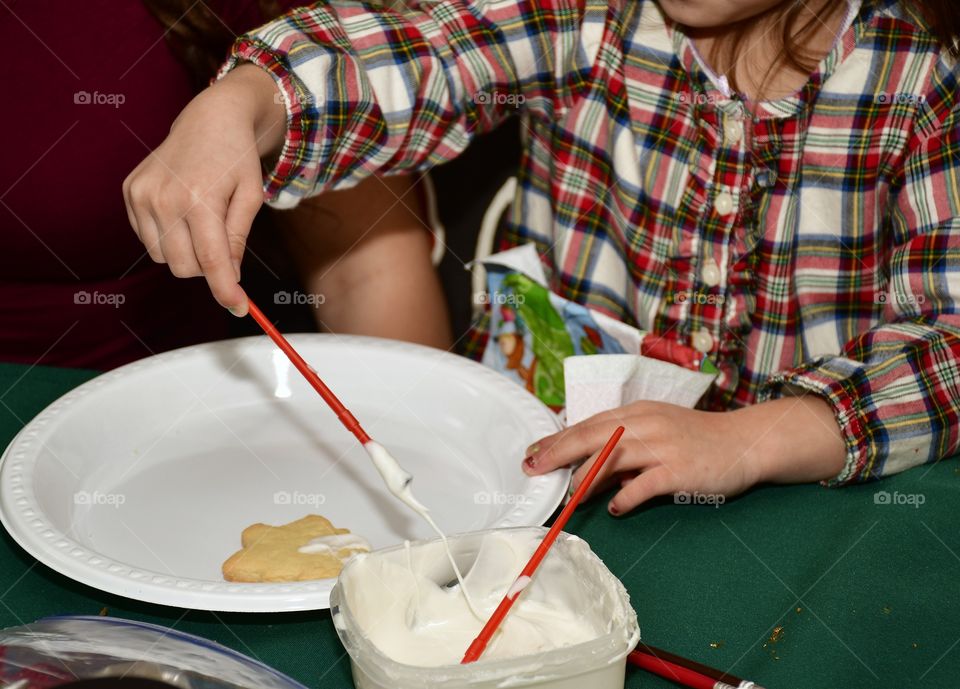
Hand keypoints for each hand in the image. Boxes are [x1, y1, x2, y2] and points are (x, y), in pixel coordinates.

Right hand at [123, 64, 285, 314]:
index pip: (212, 262)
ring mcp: (142, 195)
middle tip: (223, 244)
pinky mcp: (130, 191)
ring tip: (202, 222)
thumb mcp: (251, 197)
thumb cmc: (237, 158)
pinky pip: (148, 239)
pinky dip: (168, 237)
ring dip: (187, 253)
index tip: (239, 308)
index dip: (226, 291)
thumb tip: (229, 277)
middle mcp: (165, 199)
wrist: (210, 118)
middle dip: (208, 268)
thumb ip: (237, 238)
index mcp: (200, 199)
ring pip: (164, 257)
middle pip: (185, 268)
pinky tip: (182, 212)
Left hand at [521, 396, 846, 514]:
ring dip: (585, 478)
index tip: (531, 453)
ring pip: (613, 457)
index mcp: (637, 413)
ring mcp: (663, 445)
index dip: (557, 439)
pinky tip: (613, 509)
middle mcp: (646, 424)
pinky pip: (644, 484)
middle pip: (592, 436)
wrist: (745, 442)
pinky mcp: (679, 469)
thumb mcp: (655, 433)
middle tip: (533, 468)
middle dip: (557, 452)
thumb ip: (622, 448)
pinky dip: (625, 498)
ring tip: (567, 496)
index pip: (588, 425)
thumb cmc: (695, 440)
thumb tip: (585, 470)